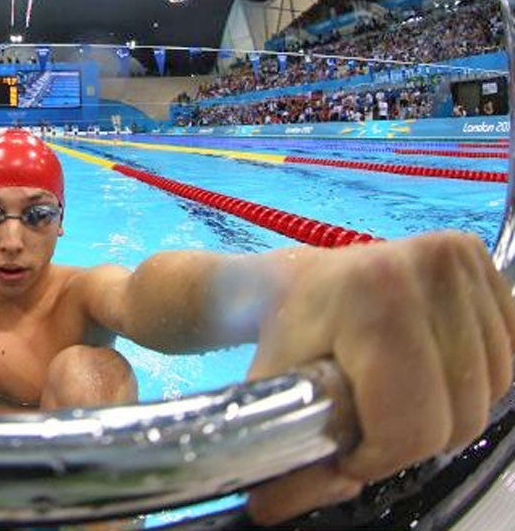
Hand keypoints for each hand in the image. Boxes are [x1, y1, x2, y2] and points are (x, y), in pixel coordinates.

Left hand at [246, 231, 514, 524]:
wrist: (292, 277)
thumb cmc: (285, 329)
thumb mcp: (274, 388)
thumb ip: (287, 453)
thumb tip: (274, 509)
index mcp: (374, 293)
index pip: (414, 422)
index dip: (378, 455)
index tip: (347, 446)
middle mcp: (428, 265)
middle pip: (460, 414)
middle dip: (411, 438)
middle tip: (368, 419)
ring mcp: (461, 258)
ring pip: (491, 394)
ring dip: (446, 411)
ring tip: (394, 391)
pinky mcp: (481, 259)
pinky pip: (506, 360)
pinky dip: (472, 379)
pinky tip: (428, 367)